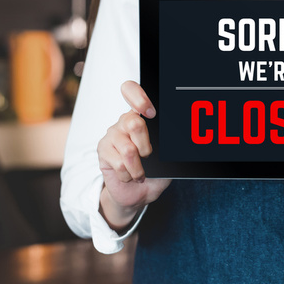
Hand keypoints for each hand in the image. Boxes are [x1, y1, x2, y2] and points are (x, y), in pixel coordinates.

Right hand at [97, 80, 170, 230]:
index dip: (139, 98)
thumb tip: (181, 134)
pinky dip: (129, 175)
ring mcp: (112, 134)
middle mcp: (124, 121)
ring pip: (128, 149)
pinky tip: (129, 175)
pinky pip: (119, 163)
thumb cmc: (155, 171)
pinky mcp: (103, 150)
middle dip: (146, 147)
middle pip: (134, 123)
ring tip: (141, 172)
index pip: (130, 90)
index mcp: (141, 115)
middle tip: (148, 156)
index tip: (150, 113)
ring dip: (139, 167)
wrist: (138, 193)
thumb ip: (169, 143)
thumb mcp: (167, 156)